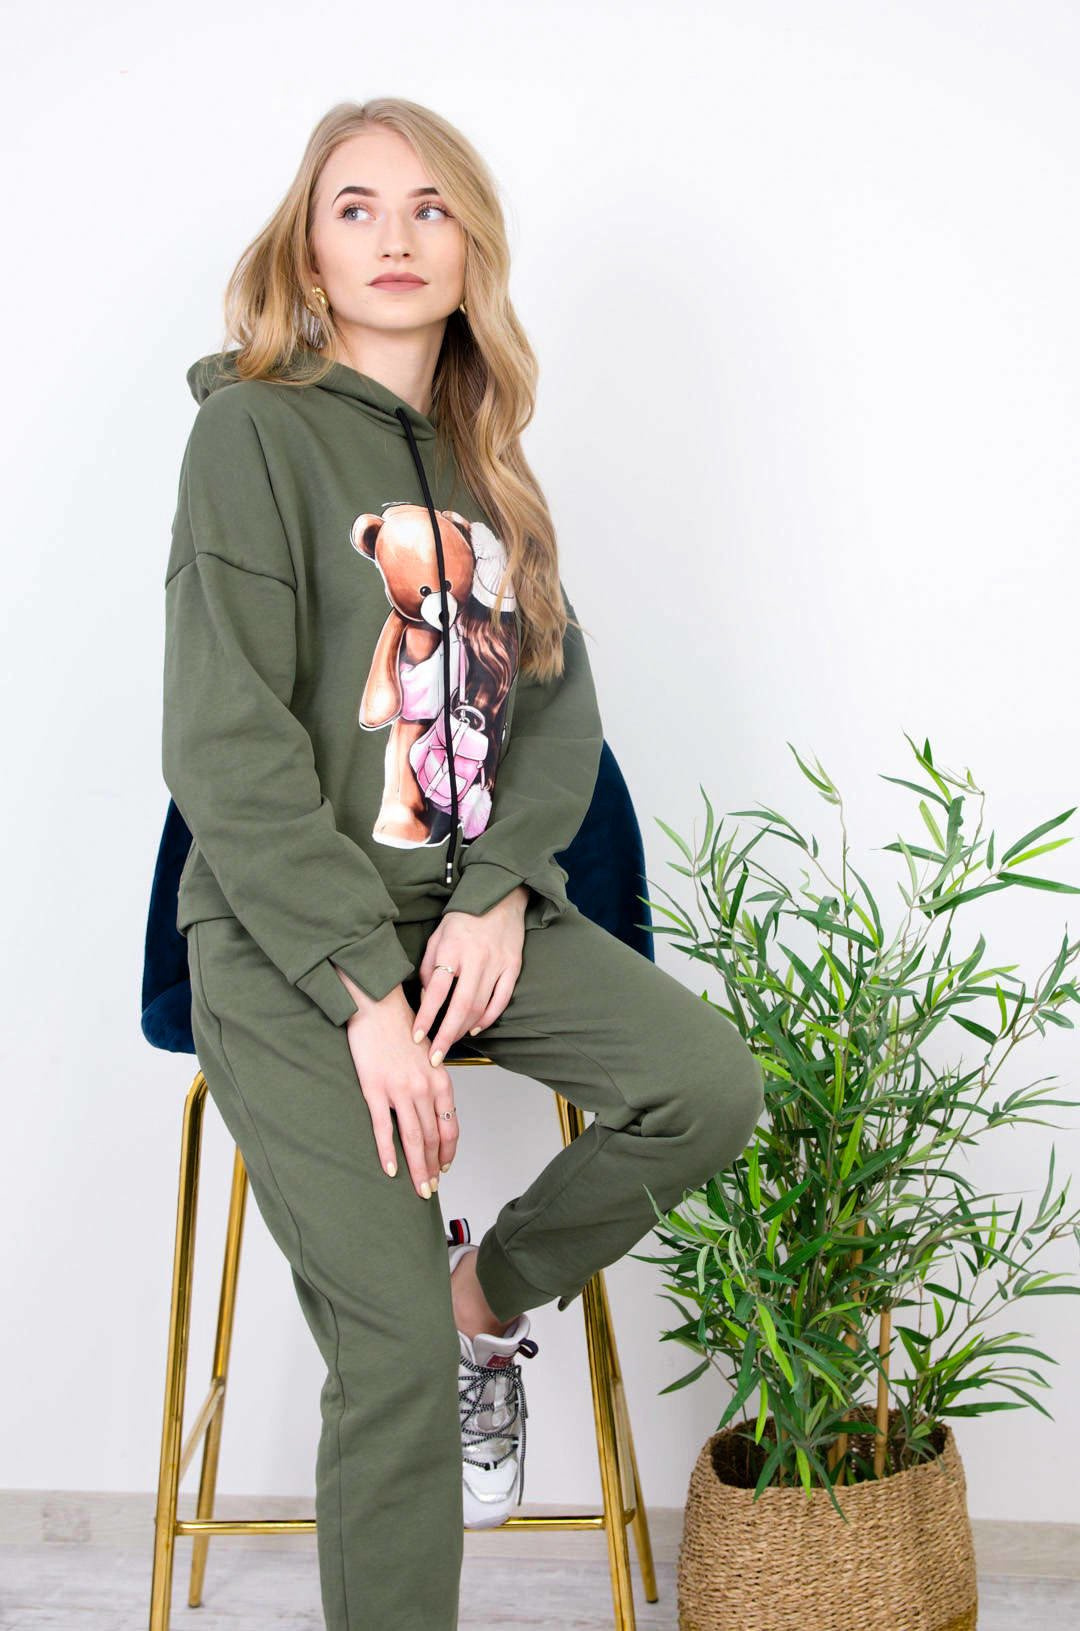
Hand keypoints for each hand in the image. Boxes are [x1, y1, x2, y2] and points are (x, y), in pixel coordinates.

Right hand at [339, 977, 458, 1197]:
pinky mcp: (375, 1090)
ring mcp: (399, 1091)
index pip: (450, 1126)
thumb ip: (433, 1081)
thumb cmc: (401, 1026)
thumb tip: (435, 1107)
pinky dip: (388, 1153)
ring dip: (417, 1168)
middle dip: (433, 1168)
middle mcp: (424, 1089)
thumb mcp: (429, 1054)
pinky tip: (390, 1170)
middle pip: (433, 1138)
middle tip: (431, 1188)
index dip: (448, 1152)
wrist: (376, 1005)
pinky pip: (383, 1129)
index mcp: (440, 1080)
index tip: (445, 1168)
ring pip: (413, 1139)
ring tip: (419, 1189)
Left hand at [412, 885, 529, 1067]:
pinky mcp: (512, 967)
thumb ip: (430, 967)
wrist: (499, 897)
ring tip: (450, 1041)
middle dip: (446, 1035)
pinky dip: (488, 1018)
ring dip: (464, 1029)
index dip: (426, 1016)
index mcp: (452, 950)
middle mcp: (476, 959)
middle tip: (435, 1056)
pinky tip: (475, 1027)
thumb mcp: (437, 937)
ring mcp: (497, 964)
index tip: (417, 1037)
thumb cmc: (462, 919)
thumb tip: (427, 998)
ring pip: (480, 1006)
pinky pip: (501, 1000)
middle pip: (460, 1006)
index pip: (437, 991)